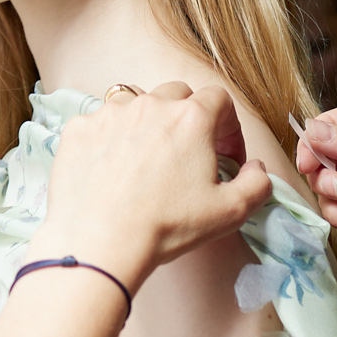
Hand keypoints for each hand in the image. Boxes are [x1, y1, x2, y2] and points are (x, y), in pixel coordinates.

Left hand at [34, 84, 271, 296]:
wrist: (99, 241)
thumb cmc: (165, 226)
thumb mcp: (230, 213)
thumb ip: (257, 184)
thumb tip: (256, 169)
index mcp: (192, 118)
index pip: (219, 100)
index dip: (227, 126)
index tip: (224, 153)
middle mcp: (151, 104)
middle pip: (177, 95)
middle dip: (187, 119)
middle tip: (185, 155)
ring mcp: (110, 113)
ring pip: (137, 103)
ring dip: (147, 123)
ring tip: (145, 160)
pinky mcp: (79, 129)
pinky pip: (100, 123)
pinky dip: (110, 139)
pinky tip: (111, 170)